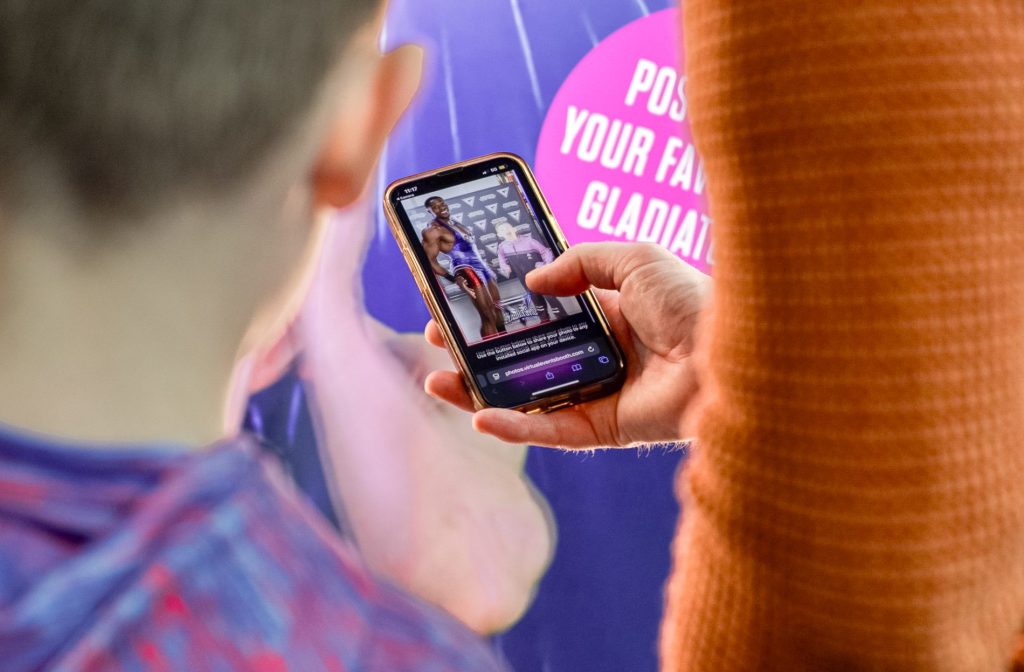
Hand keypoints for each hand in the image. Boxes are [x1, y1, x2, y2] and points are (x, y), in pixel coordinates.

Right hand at [424, 242, 709, 447]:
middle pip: (523, 358)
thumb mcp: (633, 258)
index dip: (498, 310)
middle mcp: (597, 355)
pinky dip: (515, 426)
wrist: (732, 351)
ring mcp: (598, 393)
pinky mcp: (604, 429)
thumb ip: (580, 262)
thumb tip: (533, 280)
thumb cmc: (691, 299)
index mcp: (605, 315)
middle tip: (440, 339)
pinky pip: (551, 431)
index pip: (538, 314)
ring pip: (527, 398)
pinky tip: (480, 415)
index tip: (461, 301)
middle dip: (477, 351)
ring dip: (480, 391)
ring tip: (438, 380)